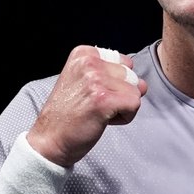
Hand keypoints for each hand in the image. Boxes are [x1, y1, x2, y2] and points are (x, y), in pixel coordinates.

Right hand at [25, 45, 146, 166]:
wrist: (49, 140)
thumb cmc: (68, 115)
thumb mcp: (83, 82)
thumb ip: (112, 76)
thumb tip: (143, 85)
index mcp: (84, 54)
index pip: (124, 62)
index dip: (115, 83)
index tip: (93, 95)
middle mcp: (89, 62)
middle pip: (131, 76)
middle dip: (120, 95)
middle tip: (95, 106)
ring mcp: (96, 80)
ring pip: (135, 91)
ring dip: (121, 107)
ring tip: (98, 113)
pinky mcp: (103, 99)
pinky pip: (134, 104)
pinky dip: (124, 117)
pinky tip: (103, 120)